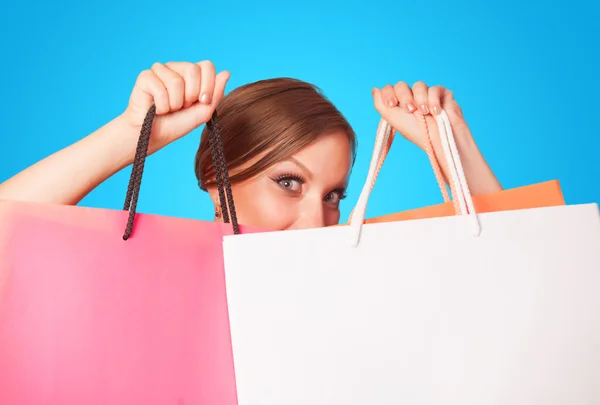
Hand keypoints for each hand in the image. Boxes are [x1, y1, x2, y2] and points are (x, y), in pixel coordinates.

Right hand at [122, 60, 229, 152]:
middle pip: (193, 69)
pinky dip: (161, 106)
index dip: (207, 85)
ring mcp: (160, 70)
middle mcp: (176, 68)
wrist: (153, 136)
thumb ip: (215, 94)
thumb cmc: (177, 123)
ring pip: (176, 81)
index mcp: (192, 74)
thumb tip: (227, 72)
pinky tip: (156, 108)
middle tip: (182, 106)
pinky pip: (160, 88)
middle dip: (191, 95)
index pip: (207, 65)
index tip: (202, 101)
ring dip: (175, 103)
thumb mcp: (202, 112)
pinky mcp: (145, 76)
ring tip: (168, 108)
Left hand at [372, 81, 501, 194]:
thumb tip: (375, 89)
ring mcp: (427, 95)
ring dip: (420, 99)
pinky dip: (434, 100)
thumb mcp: (394, 120)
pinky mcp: (442, 94)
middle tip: (410, 111)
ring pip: (419, 85)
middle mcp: (412, 98)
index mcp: (399, 104)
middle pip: (401, 85)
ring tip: (425, 113)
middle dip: (404, 97)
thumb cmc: (417, 133)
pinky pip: (434, 88)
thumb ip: (380, 104)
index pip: (389, 89)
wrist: (440, 139)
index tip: (392, 104)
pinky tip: (436, 112)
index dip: (389, 93)